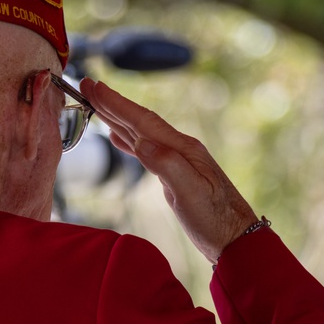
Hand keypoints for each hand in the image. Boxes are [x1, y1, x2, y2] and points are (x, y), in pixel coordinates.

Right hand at [79, 78, 258, 261]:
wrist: (236, 238)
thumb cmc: (215, 218)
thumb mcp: (190, 192)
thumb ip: (166, 165)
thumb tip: (141, 143)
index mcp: (182, 149)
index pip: (142, 121)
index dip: (116, 104)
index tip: (93, 86)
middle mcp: (178, 149)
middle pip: (139, 121)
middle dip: (112, 104)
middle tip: (87, 85)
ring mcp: (177, 160)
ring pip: (140, 133)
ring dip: (117, 119)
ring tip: (97, 106)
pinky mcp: (174, 174)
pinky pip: (145, 150)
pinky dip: (128, 140)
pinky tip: (118, 138)